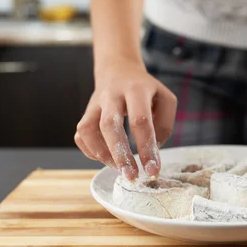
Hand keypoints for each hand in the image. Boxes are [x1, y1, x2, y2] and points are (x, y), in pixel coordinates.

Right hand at [75, 62, 176, 180]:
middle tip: (132, 176)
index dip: (146, 148)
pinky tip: (106, 158)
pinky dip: (90, 151)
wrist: (119, 70)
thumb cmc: (146, 90)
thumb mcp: (165, 99)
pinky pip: (81, 134)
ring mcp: (95, 103)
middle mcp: (112, 95)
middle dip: (120, 155)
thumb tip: (152, 151)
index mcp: (136, 89)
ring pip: (89, 129)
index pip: (140, 121)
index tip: (153, 170)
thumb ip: (164, 125)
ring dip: (103, 154)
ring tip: (120, 168)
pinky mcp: (86, 112)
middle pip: (110, 125)